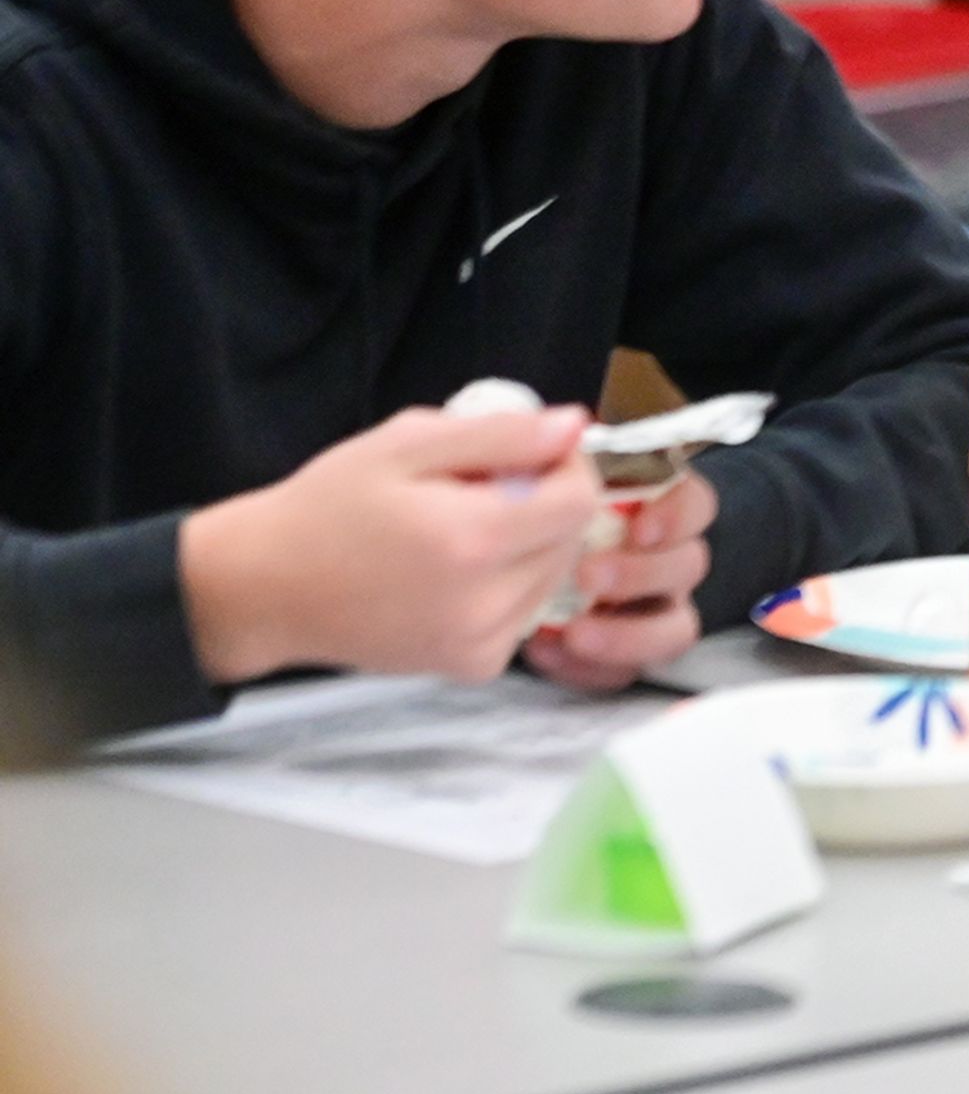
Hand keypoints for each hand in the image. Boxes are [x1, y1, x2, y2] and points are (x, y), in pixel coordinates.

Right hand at [180, 405, 602, 685]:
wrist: (265, 589)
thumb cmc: (328, 507)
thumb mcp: (406, 445)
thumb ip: (501, 434)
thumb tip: (576, 427)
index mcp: (473, 540)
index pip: (580, 500)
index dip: (567, 467)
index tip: (530, 454)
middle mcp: (485, 603)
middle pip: (571, 539)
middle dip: (546, 505)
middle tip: (484, 489)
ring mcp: (480, 643)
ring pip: (554, 576)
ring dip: (530, 546)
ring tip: (463, 529)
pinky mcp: (471, 666)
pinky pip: (525, 613)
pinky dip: (509, 586)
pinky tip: (457, 572)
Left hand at [524, 472, 716, 691]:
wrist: (515, 555)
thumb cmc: (536, 502)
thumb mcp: (545, 470)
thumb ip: (556, 455)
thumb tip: (559, 428)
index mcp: (657, 506)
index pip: (696, 503)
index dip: (677, 515)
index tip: (639, 524)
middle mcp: (668, 558)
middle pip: (689, 566)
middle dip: (643, 573)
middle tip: (589, 575)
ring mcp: (654, 610)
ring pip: (676, 627)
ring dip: (630, 632)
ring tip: (576, 632)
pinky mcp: (628, 656)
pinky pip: (629, 673)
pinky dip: (592, 668)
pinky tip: (547, 652)